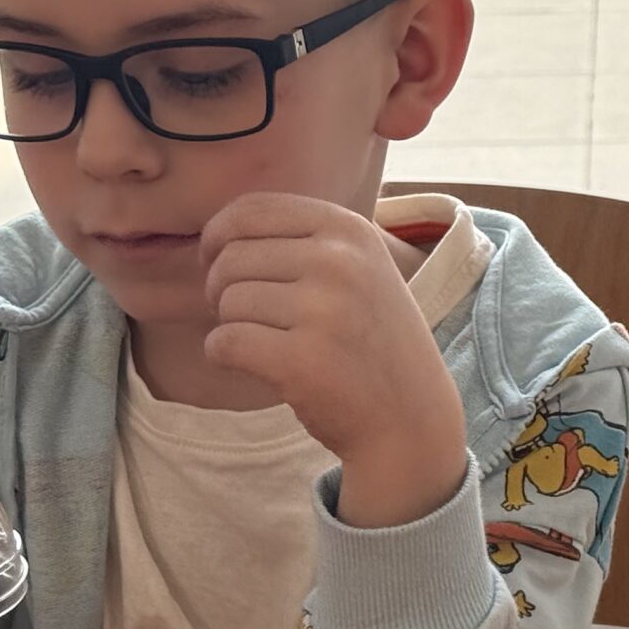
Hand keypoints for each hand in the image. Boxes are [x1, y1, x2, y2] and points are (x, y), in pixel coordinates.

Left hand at [201, 193, 467, 527]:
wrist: (411, 418)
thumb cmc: (371, 341)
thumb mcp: (359, 268)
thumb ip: (303, 239)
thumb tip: (216, 229)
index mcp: (350, 229)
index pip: (250, 211)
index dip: (218, 237)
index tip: (218, 264)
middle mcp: (340, 262)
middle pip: (230, 259)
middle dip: (221, 289)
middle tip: (249, 317)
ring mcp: (323, 311)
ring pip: (226, 302)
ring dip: (230, 326)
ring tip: (269, 343)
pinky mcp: (302, 361)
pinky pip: (223, 342)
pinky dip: (223, 356)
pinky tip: (256, 366)